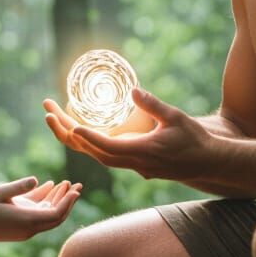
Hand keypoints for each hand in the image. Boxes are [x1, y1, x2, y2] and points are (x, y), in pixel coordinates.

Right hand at [0, 176, 82, 242]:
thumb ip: (18, 187)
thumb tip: (36, 179)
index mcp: (27, 220)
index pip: (56, 214)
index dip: (68, 202)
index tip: (75, 190)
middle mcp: (30, 228)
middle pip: (57, 217)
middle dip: (68, 201)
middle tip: (78, 185)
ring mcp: (27, 230)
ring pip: (49, 216)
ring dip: (58, 200)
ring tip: (66, 183)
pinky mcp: (23, 228)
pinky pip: (40, 215)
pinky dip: (46, 203)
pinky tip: (49, 187)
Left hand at [44, 88, 216, 180]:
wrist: (207, 163)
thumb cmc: (194, 139)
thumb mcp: (176, 117)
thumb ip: (153, 105)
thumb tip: (133, 90)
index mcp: (143, 153)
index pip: (109, 148)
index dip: (89, 138)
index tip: (72, 127)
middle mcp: (134, 163)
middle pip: (93, 153)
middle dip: (67, 135)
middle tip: (48, 113)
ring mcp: (133, 166)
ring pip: (96, 156)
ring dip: (73, 140)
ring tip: (54, 119)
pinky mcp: (134, 164)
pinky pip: (105, 156)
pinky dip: (88, 144)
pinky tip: (77, 131)